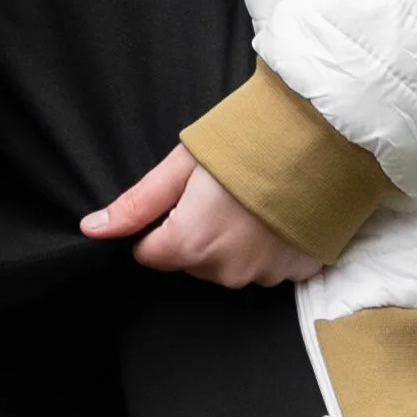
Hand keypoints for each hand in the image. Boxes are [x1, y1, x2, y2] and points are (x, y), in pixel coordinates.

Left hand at [82, 150, 321, 288]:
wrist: (323, 141)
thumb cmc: (249, 145)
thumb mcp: (182, 165)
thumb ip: (137, 204)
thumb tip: (92, 230)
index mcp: (192, 244)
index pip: (150, 254)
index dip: (156, 225)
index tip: (180, 198)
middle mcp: (227, 270)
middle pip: (189, 260)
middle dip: (193, 231)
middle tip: (218, 192)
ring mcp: (265, 275)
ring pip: (226, 265)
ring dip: (230, 240)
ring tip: (249, 200)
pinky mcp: (296, 272)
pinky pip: (265, 266)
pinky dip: (265, 245)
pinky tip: (275, 213)